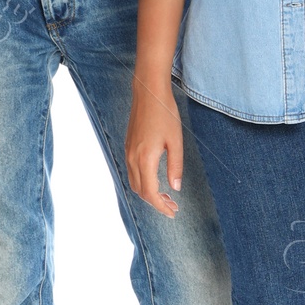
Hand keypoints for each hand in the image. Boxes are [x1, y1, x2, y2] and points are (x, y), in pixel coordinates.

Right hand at [126, 76, 182, 218]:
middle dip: (156, 203)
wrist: (148, 92)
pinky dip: (143, 182)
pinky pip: (133, 172)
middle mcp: (133, 158)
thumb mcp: (176, 141)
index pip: (149, 193)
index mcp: (145, 158)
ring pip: (135, 183)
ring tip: (167, 195)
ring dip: (149, 193)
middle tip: (173, 206)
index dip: (160, 207)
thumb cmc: (165, 114)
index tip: (173, 212)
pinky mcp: (128, 147)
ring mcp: (128, 152)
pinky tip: (156, 180)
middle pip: (140, 191)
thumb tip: (176, 188)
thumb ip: (175, 166)